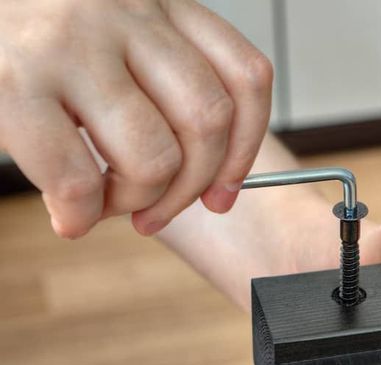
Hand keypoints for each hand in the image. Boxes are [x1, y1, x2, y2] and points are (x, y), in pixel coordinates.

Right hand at [0, 0, 271, 237]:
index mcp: (161, 2)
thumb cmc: (35, 30)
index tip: (223, 192)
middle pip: (209, 124)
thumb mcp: (114, 30)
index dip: (245, 150)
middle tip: (154, 211)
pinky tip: (70, 215)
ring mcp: (71, 46)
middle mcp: (126, 14)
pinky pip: (78, 179)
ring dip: (136, 202)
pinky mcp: (15, 83)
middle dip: (189, 190)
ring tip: (104, 203)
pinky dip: (82, 215)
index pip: (246, 78)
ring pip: (156, 157)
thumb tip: (207, 180)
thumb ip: (161, 77)